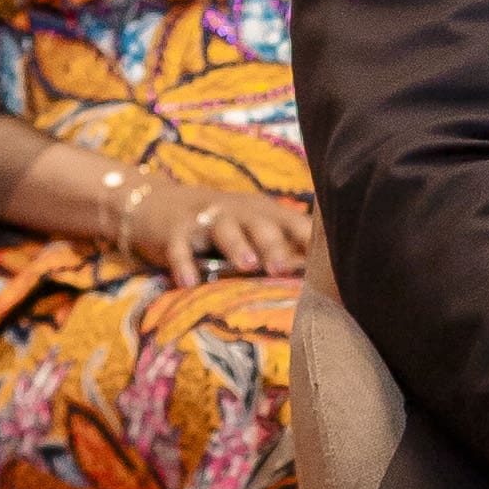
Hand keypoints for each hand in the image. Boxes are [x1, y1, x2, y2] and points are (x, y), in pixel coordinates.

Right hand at [125, 174, 316, 289]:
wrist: (158, 204)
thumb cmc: (221, 224)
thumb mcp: (252, 228)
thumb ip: (283, 247)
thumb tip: (325, 277)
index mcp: (264, 213)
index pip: (294, 222)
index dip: (311, 238)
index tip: (330, 258)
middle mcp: (238, 211)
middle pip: (261, 225)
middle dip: (274, 246)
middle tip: (284, 269)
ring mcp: (205, 218)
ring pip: (224, 230)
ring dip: (237, 247)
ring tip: (247, 266)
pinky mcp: (175, 231)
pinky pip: (179, 248)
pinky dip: (184, 265)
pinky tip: (189, 284)